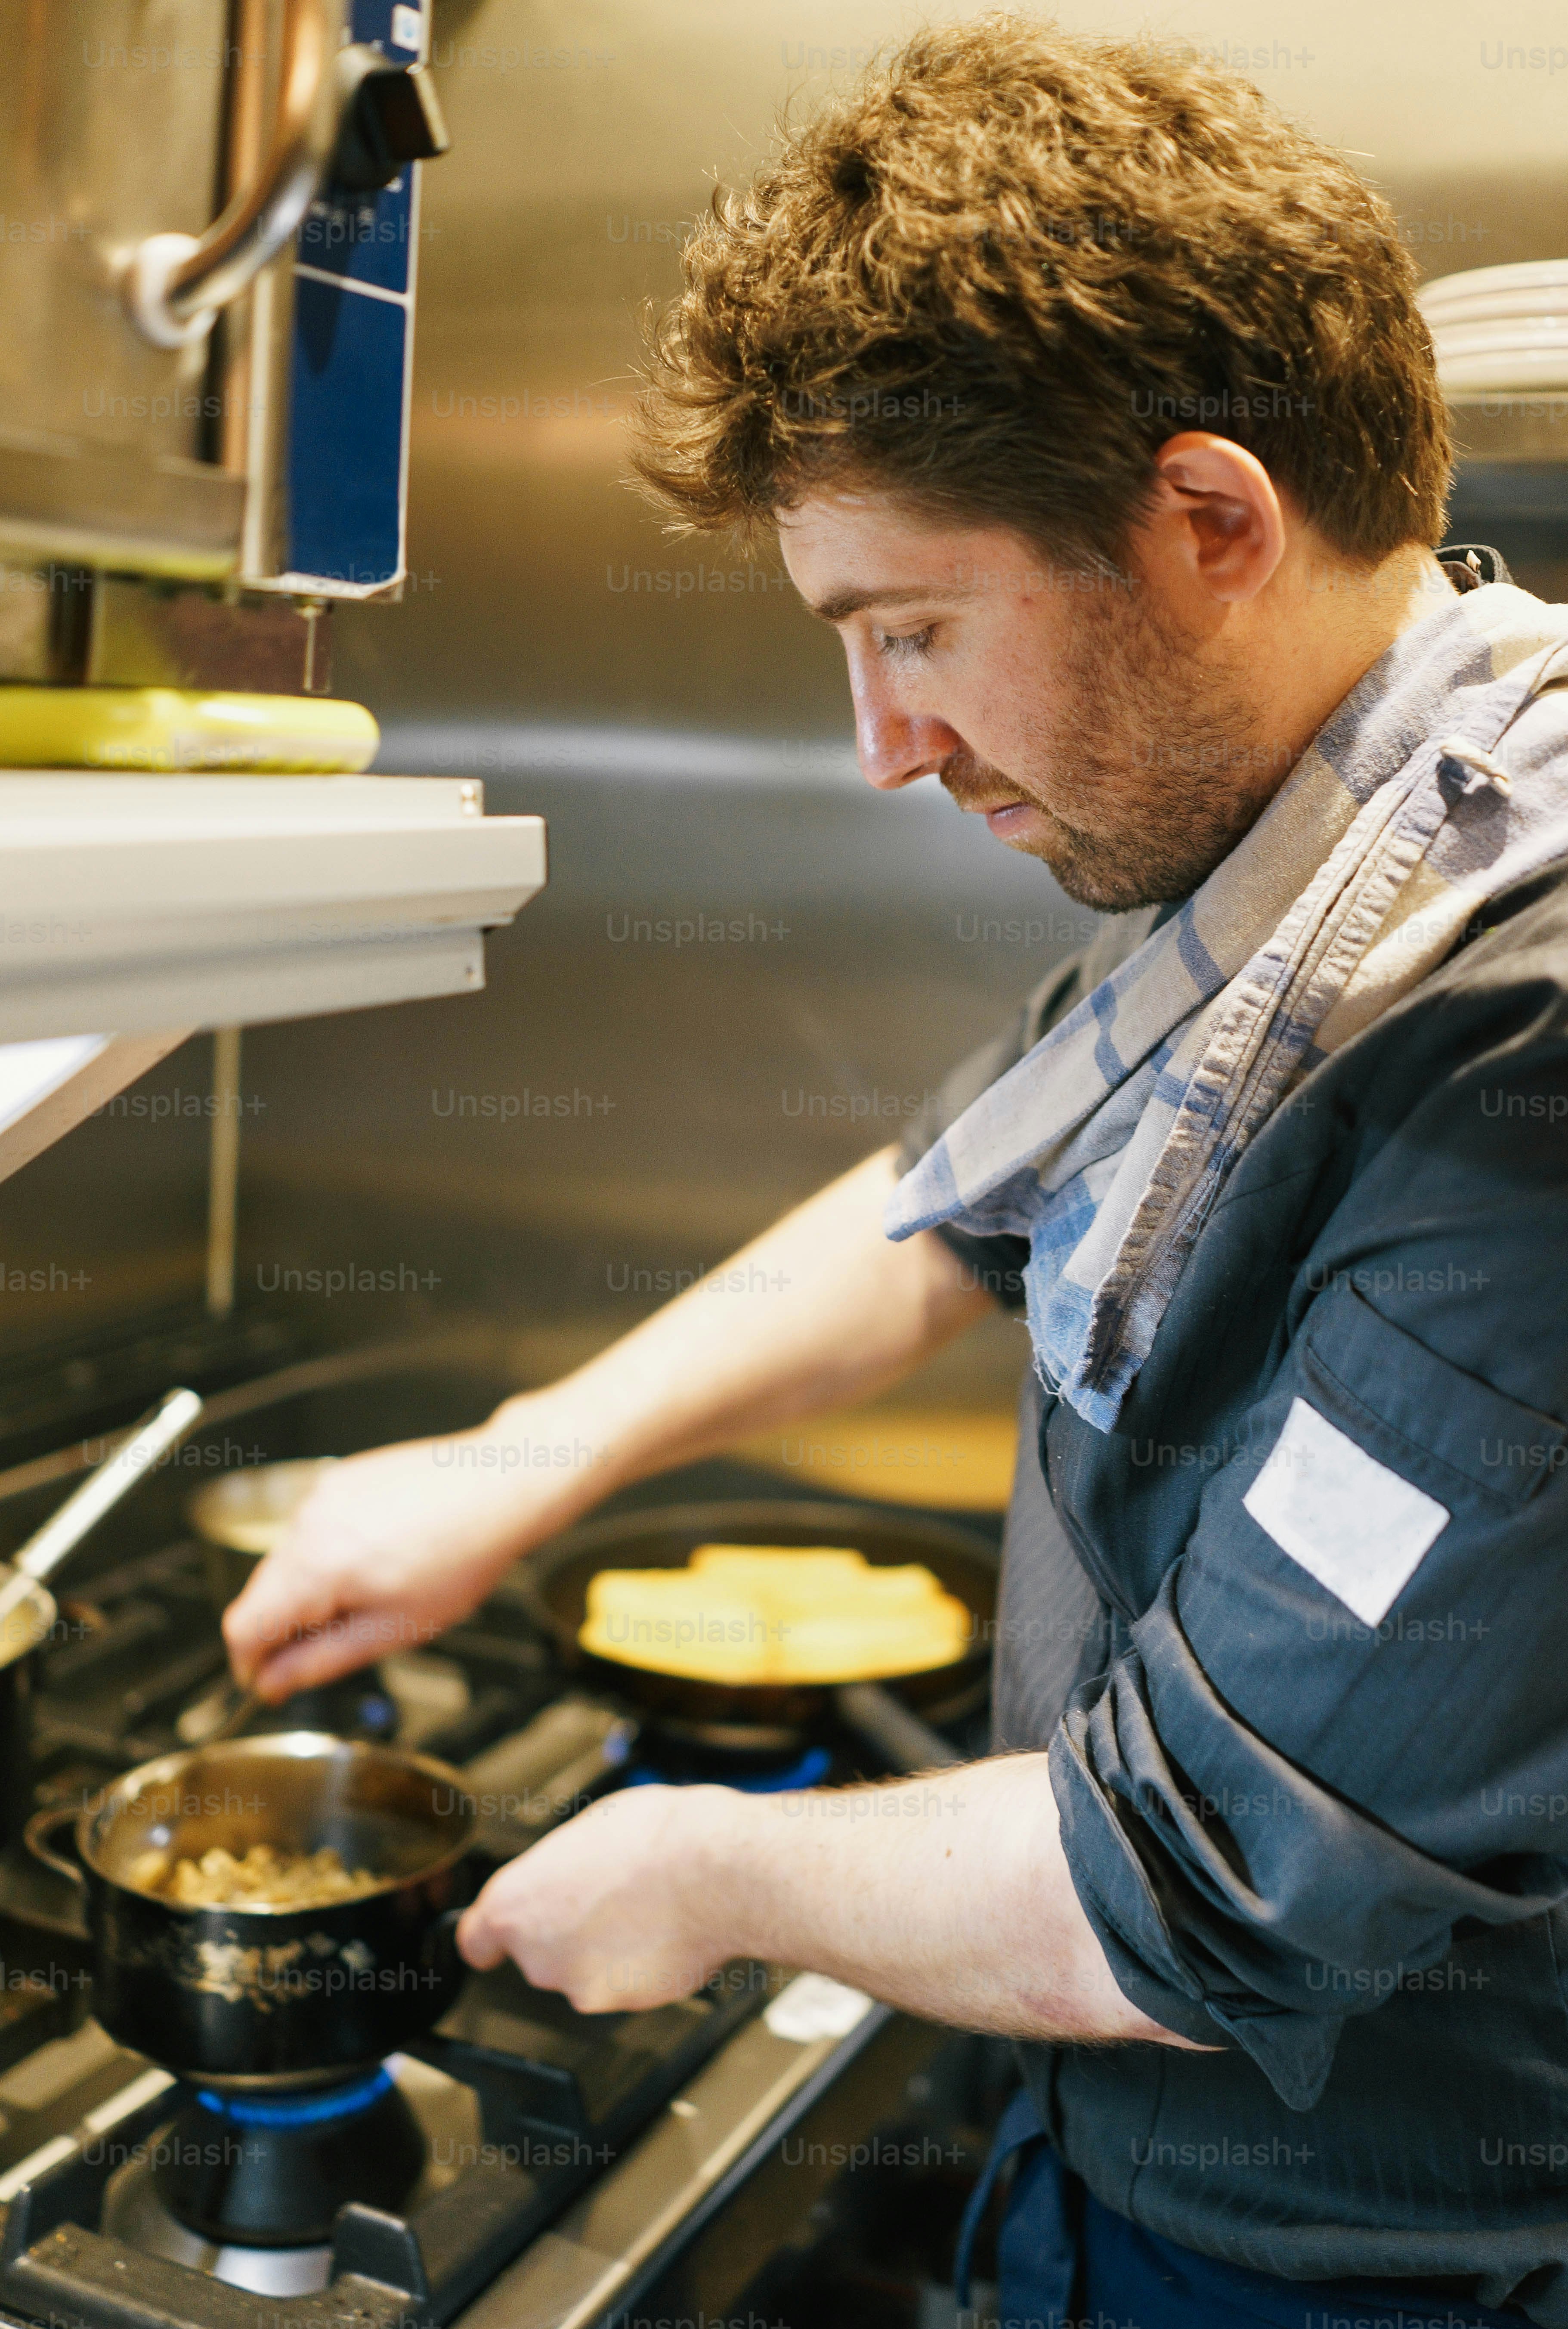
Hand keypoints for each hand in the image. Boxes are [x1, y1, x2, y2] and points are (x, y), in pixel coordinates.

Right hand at [222, 1396, 606, 1698]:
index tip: (268, 1682)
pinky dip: (325, 1554)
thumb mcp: (393, 1628)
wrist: (498, 1485)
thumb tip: (270, 1683)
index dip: (249, 1663)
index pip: (242, 1625)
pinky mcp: (338, 1479)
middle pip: (260, 1592)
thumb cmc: (461, 1556)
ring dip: (307, 1590)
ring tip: (369, 1596)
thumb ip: (321, 1659)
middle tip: (331, 1647)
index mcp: (315, 1565)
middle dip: (282, 1627)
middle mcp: (307, 1521)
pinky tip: (374, 1561)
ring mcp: (321, 1494)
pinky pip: (311, 1529)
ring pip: (286, 1560)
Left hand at [457, 1785, 736, 2011]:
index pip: (477, 1940)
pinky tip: (663, 1932)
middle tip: (606, 1896)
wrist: (714, 1871)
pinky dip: (638, 1966)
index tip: (497, 1940)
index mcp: (516, 1902)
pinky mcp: (621, 2001)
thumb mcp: (590, 1828)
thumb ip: (560, 1868)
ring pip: (583, 1969)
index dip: (492, 1938)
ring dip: (605, 1949)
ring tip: (643, 1908)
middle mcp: (536, 1954)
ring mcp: (578, 1984)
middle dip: (567, 1931)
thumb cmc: (655, 1838)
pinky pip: (622, 1983)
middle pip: (539, 1951)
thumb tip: (567, 1876)